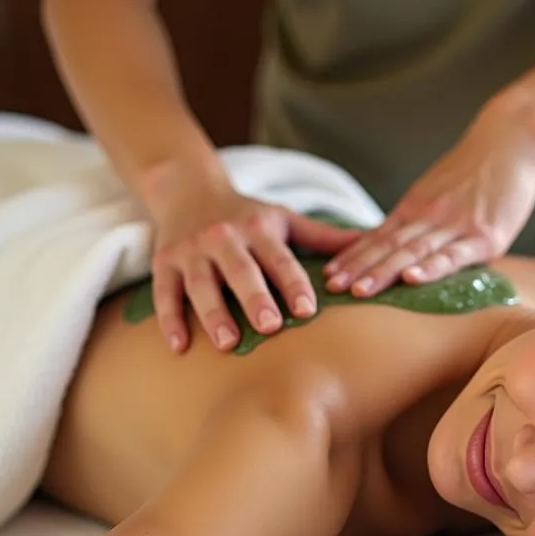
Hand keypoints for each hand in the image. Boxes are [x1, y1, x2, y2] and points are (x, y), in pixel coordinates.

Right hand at [146, 166, 360, 352]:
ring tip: (227, 343)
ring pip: (201, 285)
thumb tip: (369, 241)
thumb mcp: (284, 218)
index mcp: (258, 230)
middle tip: (270, 327)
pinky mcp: (164, 263)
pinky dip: (169, 320)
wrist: (187, 189)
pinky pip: (165, 293)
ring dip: (213, 314)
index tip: (307, 310)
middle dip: (255, 298)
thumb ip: (323, 237)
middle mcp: (224, 238)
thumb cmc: (247, 214)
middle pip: (241, 271)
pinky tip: (179, 346)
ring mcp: (191, 251)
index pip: (280, 259)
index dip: (294, 284)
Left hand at [322, 100, 534, 296]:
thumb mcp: (440, 191)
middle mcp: (430, 217)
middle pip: (388, 246)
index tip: (328, 275)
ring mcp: (457, 226)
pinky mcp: (485, 237)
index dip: (352, 256)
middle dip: (358, 269)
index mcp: (417, 208)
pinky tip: (412, 279)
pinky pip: (454, 256)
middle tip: (332, 288)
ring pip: (413, 252)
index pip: (378, 236)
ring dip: (383, 272)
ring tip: (359, 291)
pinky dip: (432, 268)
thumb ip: (420, 218)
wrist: (511, 141)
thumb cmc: (478, 171)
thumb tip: (398, 248)